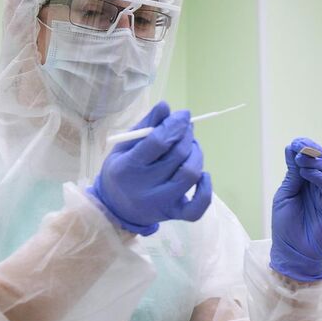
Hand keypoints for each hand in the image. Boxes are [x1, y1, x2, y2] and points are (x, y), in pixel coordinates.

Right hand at [87, 101, 211, 234]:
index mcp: (128, 168)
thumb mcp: (125, 146)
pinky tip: (201, 175)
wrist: (116, 208)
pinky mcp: (174, 214)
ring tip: (191, 146)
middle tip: (186, 128)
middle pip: (178, 155)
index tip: (183, 115)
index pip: (158, 142)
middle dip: (186, 135)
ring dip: (196, 154)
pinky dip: (206, 188)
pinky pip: (198, 206)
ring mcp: (161, 204)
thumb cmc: (121, 171)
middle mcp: (145, 188)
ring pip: (190, 175)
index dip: (175, 125)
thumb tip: (166, 106)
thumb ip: (146, 125)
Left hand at [270, 137, 321, 281]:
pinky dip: (318, 177)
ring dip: (314, 161)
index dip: (303, 149)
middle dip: (310, 151)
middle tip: (300, 146)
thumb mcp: (285, 196)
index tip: (294, 143)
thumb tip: (291, 150)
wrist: (292, 253)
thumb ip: (291, 175)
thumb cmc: (286, 227)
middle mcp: (317, 186)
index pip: (308, 160)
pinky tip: (307, 172)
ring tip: (301, 158)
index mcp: (304, 183)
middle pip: (320, 161)